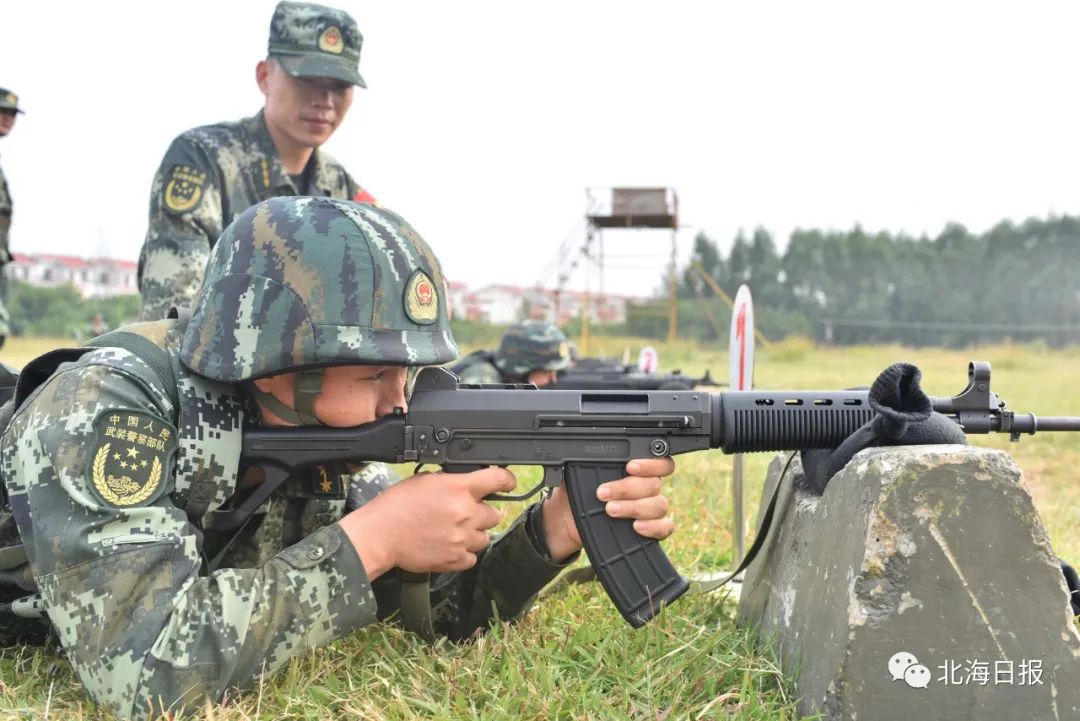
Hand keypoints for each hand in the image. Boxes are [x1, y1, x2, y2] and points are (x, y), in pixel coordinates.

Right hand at [341, 467, 514, 577]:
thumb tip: (467, 484)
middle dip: (481, 512)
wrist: (380, 534)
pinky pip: (473, 557)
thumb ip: (451, 481)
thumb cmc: (396, 505)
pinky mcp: (455, 560)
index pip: (498, 480)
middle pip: (494, 513)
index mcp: (458, 488)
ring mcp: (462, 538)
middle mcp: (465, 513)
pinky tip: (450, 546)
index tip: (508, 483)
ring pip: (485, 537)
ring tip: (454, 532)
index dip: (506, 480)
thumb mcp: (425, 480)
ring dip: (474, 534)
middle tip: (464, 513)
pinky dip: (464, 553)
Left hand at [541, 458, 675, 561]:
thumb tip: (580, 454)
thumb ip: (587, 464)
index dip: (650, 464)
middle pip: (654, 484)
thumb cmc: (577, 493)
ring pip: (659, 505)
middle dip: (627, 488)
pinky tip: (635, 527)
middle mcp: (648, 488)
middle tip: (603, 493)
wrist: (569, 521)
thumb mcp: (578, 475)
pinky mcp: (652, 529)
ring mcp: (651, 509)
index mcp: (637, 470)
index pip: (659, 462)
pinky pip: (665, 527)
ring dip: (634, 507)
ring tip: (610, 510)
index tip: (629, 467)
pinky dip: (653, 527)